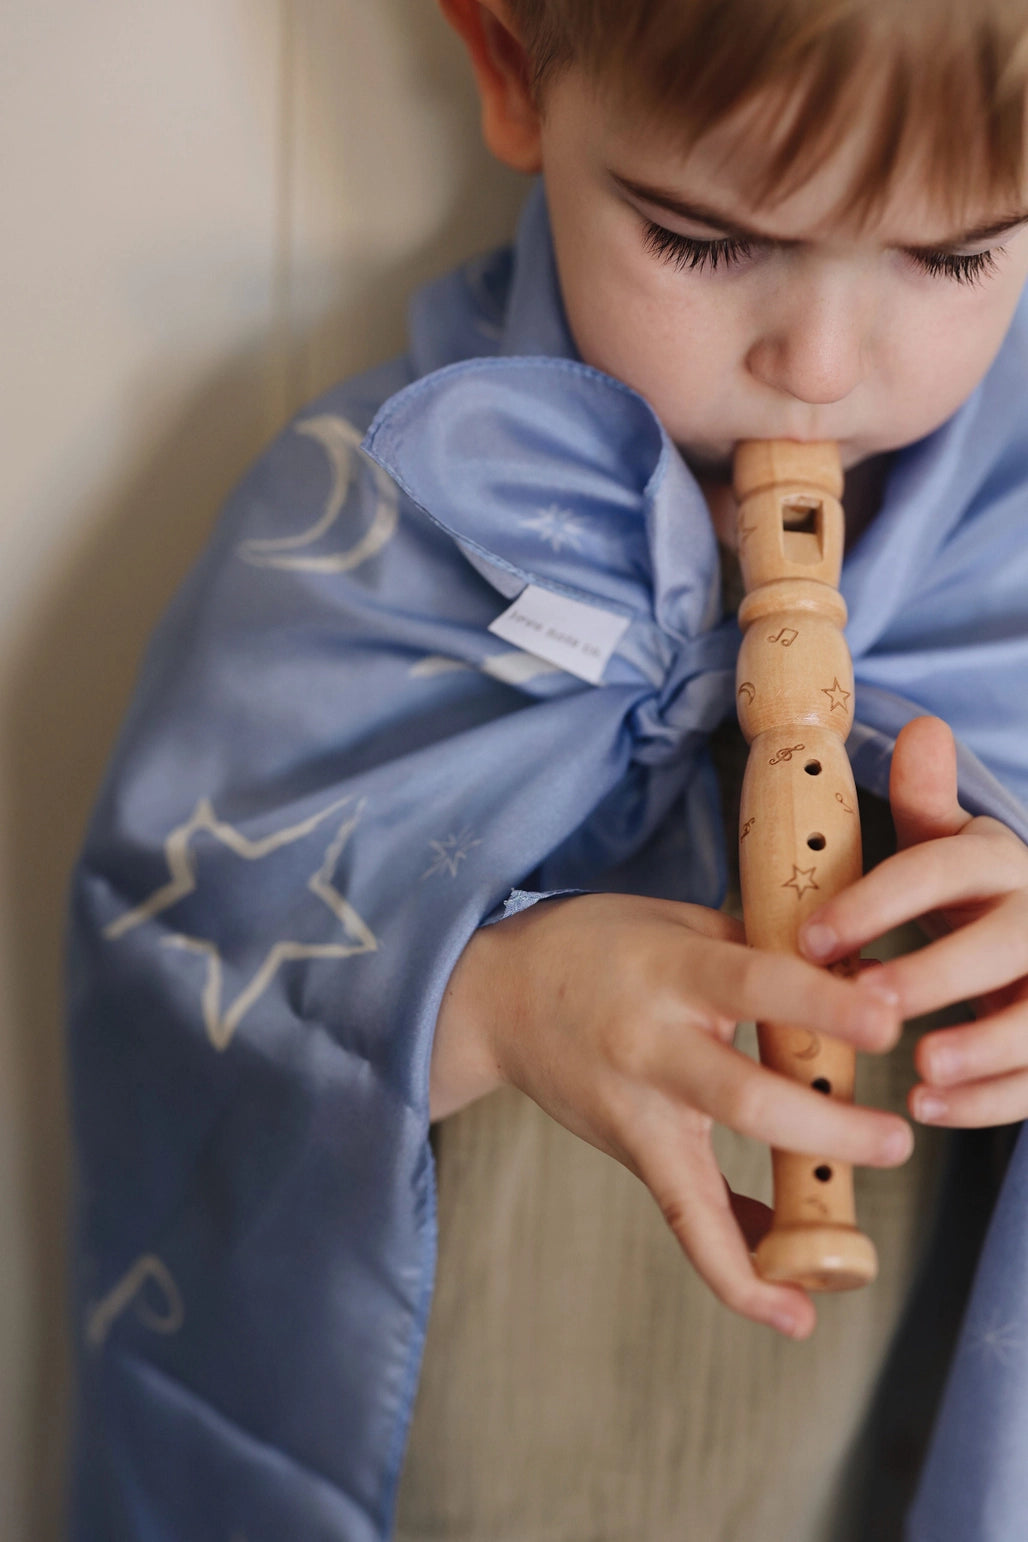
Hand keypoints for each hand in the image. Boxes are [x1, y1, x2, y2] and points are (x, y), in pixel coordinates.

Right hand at [432, 890, 908, 1338]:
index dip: (822, 1006)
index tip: (885, 1025)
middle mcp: (653, 1045)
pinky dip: (735, 1270)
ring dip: (775, 1233)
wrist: (496, 998)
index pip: (758, 986)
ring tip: (846, 1266)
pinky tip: (789, 1310)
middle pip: (743, 1099)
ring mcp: (637, 1109)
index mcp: (674, 970)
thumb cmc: (597, 946)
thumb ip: (755, 945)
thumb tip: (853, 979)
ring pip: (705, 1185)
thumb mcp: (674, 921)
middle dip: (825, 1129)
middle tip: (895, 1142)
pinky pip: (686, 1221)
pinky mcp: (631, 1152)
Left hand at [800, 716, 1027, 1127]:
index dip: (876, 903)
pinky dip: (990, 1099)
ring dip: (981, 1047)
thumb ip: (925, 803)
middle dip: (933, 976)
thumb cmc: (972, 895)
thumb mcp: (947, 846)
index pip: (940, 869)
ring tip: (917, 1071)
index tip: (809, 939)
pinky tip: (930, 1108)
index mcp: (997, 861)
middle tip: (863, 1005)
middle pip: (1002, 945)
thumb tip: (922, 729)